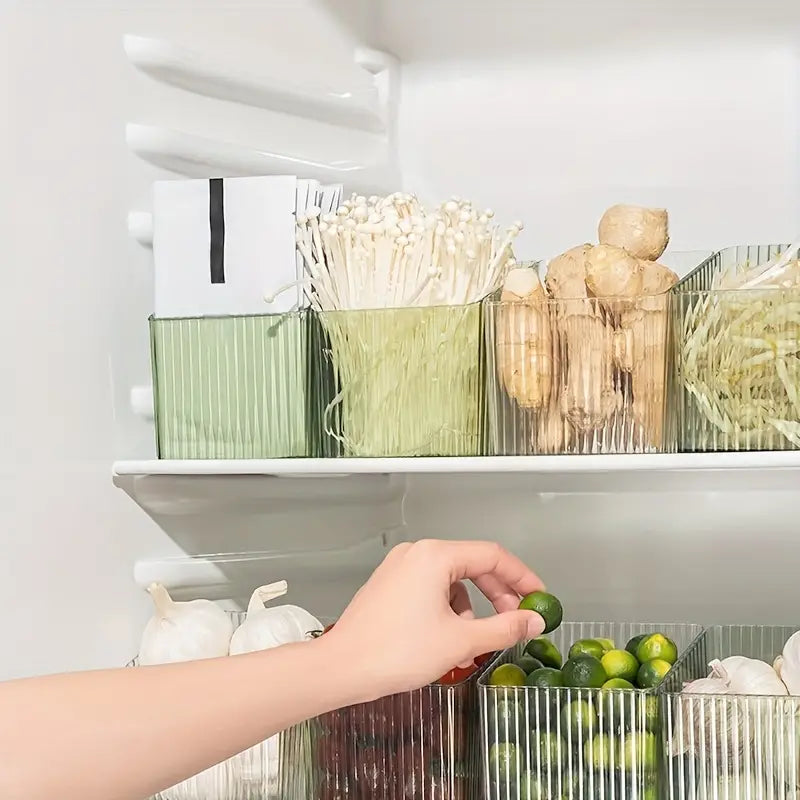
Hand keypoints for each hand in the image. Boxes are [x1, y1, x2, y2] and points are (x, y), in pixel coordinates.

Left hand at [324, 539, 545, 700]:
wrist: (342, 668)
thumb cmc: (396, 651)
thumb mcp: (461, 641)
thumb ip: (504, 628)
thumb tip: (533, 621)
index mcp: (435, 556)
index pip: (493, 556)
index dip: (522, 577)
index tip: (540, 598)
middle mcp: (417, 553)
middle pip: (473, 565)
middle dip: (497, 595)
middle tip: (516, 622)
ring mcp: (400, 567)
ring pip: (452, 581)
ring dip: (470, 609)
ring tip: (472, 643)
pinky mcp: (390, 584)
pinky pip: (431, 589)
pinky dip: (447, 611)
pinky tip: (447, 641)